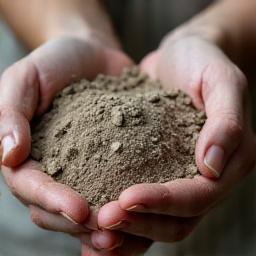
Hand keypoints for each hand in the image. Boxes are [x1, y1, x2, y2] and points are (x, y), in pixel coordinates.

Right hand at [0, 36, 139, 253]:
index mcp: (29, 156)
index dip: (53, 202)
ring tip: (130, 235)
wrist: (91, 55)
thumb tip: (8, 154)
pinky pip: (116, 188)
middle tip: (110, 236)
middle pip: (59, 210)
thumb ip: (10, 114)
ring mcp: (85, 168)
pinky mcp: (113, 160)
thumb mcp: (25, 79)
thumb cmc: (55, 64)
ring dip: (107, 226)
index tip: (80, 210)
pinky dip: (128, 207)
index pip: (33, 188)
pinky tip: (147, 214)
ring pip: (89, 209)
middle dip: (82, 226)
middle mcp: (56, 169)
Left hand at [96, 31, 255, 242]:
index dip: (164, 201)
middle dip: (141, 222)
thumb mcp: (220, 81)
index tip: (126, 198)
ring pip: (159, 221)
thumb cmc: (201, 62)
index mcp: (229, 161)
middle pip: (178, 219)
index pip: (200, 195)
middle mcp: (207, 178)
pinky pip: (143, 204)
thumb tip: (212, 167)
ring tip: (95, 231)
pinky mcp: (158, 170)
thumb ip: (226, 122)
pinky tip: (96, 222)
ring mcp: (180, 176)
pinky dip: (123, 218)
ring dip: (129, 230)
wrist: (179, 57)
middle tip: (102, 220)